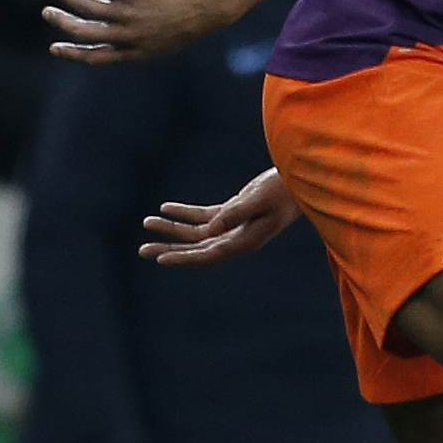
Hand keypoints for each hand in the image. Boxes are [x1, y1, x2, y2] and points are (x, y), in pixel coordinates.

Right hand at [44, 0, 252, 63]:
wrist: (207, 6)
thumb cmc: (187, 23)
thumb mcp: (162, 42)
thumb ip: (136, 44)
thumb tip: (116, 39)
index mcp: (134, 53)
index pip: (95, 57)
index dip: (72, 53)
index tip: (54, 47)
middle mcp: (127, 36)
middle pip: (84, 32)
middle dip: (62, 23)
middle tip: (47, 12)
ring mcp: (128, 14)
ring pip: (86, 7)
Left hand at [140, 167, 300, 265]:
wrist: (300, 182)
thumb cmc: (283, 190)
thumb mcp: (259, 199)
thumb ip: (236, 213)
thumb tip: (211, 229)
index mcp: (244, 241)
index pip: (208, 254)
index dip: (184, 258)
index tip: (160, 259)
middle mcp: (236, 238)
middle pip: (197, 248)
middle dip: (170, 248)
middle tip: (142, 250)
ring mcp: (234, 226)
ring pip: (197, 233)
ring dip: (172, 229)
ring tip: (147, 222)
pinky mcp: (233, 212)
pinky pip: (203, 217)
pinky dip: (185, 213)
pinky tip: (166, 207)